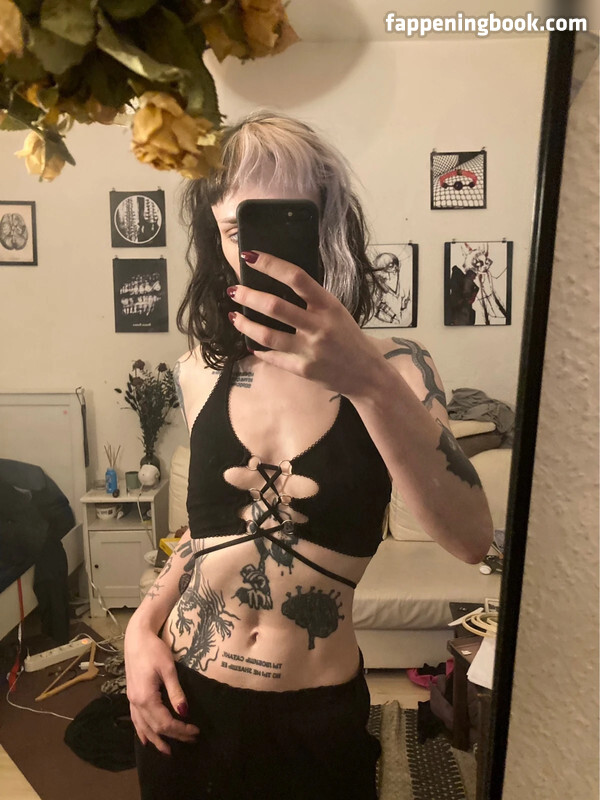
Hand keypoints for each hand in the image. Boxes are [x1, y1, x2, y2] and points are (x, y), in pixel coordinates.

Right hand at [124, 622, 198, 755]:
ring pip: (143, 727)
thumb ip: (176, 692)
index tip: (196, 731)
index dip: (181, 729)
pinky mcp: (131, 696)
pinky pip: (135, 720)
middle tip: (191, 740)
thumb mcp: (168, 668)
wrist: (136, 637)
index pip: (165, 722)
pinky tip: (145, 739)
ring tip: (168, 751)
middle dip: (173, 736)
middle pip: (155, 727)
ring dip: (156, 740)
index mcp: (146, 698)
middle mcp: (136, 703)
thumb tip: (184, 712)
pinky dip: (141, 732)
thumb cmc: (154, 649)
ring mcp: (132, 700)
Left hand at [228, 250, 382, 397]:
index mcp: (328, 305)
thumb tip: (277, 286)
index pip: (296, 278)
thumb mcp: (337, 312)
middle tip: (234, 290)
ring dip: (246, 324)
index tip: (250, 257)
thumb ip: (312, 301)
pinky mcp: (303, 370)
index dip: (271, 265)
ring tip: (235, 316)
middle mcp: (319, 326)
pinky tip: (250, 342)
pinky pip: (273, 357)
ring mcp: (310, 350)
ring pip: (267, 335)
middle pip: (275, 307)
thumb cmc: (350, 339)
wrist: (367, 375)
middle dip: (249, 296)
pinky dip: (258, 349)